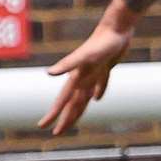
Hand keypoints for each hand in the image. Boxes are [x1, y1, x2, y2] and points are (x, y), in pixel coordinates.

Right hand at [38, 17, 132, 134]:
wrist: (117, 27)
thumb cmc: (102, 42)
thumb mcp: (86, 56)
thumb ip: (68, 65)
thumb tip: (48, 73)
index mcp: (76, 77)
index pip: (63, 101)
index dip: (53, 114)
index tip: (43, 127)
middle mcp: (83, 76)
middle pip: (73, 102)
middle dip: (65, 118)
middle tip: (57, 133)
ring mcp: (95, 71)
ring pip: (85, 95)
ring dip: (79, 108)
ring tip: (75, 119)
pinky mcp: (106, 66)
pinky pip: (101, 83)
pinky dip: (99, 91)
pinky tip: (97, 97)